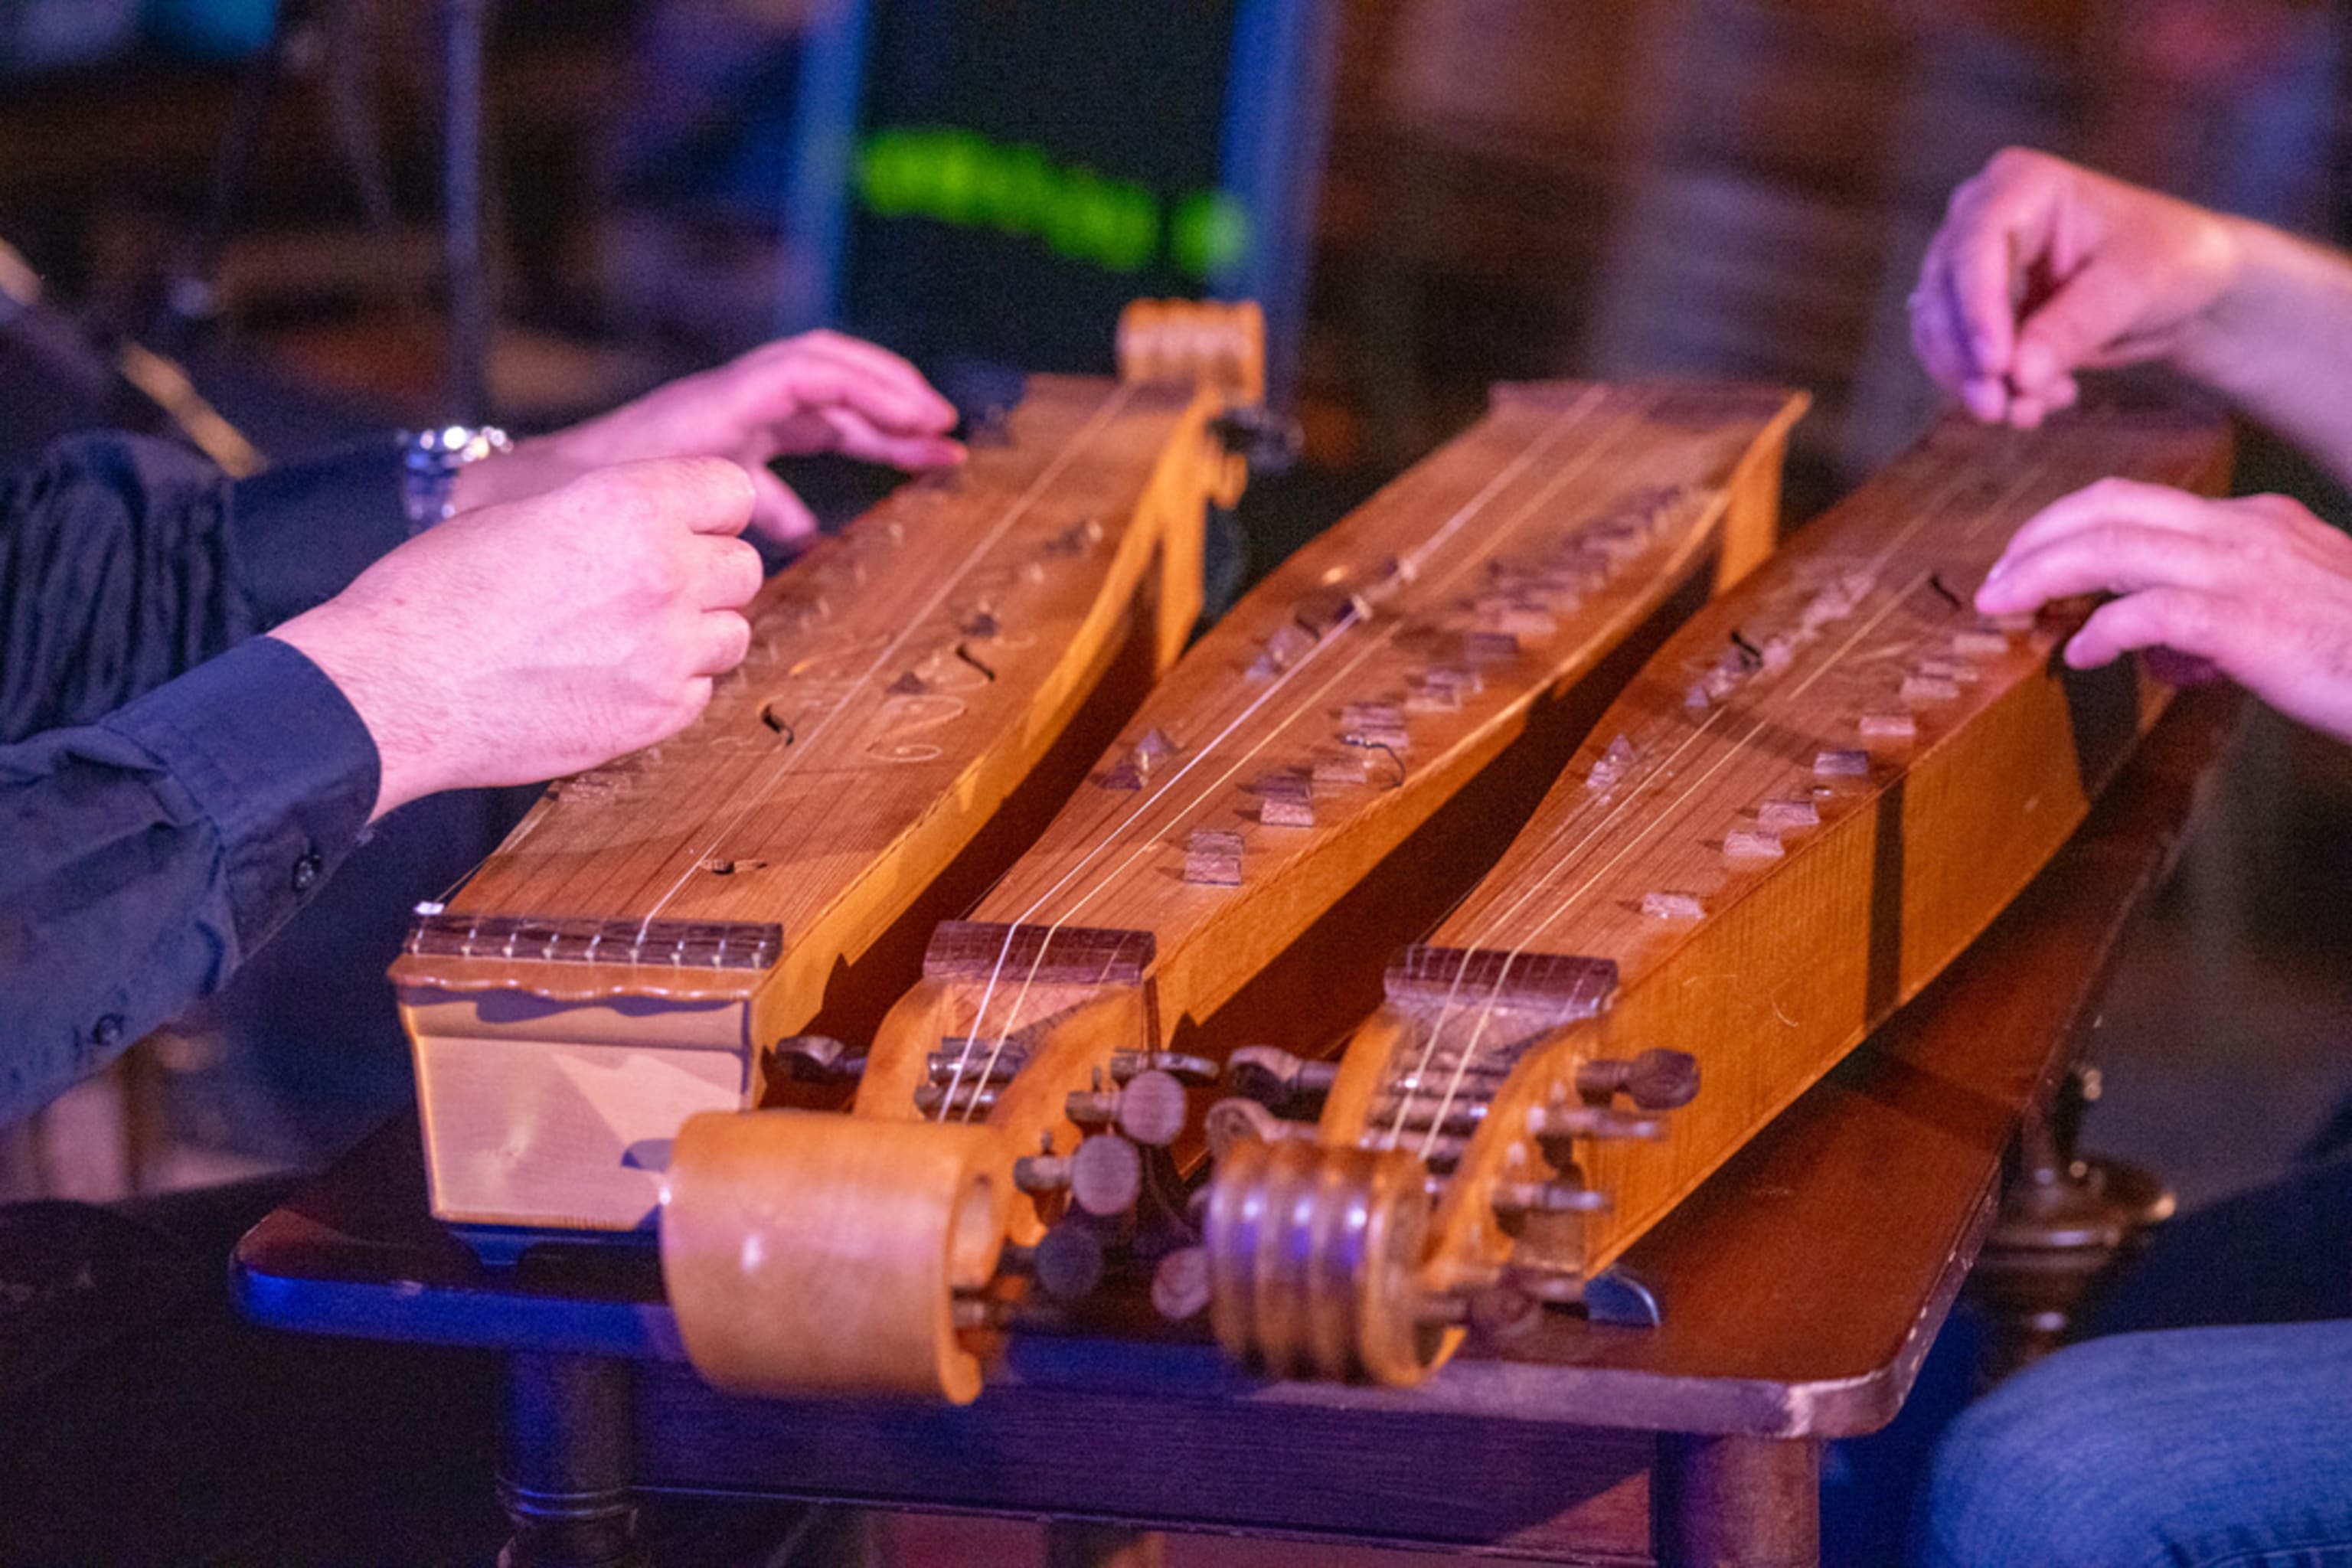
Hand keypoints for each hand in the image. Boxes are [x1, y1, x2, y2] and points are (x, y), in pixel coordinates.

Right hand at [273, 457, 761, 817]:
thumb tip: (653, 519)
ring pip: (733, 632)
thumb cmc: (436, 595)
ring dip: (696, 632)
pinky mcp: (659, 712)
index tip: (682, 525)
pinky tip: (613, 679)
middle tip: (650, 588)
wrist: (396, 685)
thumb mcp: (521, 511)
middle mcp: (664, 571)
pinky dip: (671, 685)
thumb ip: (608, 511)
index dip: (706, 508)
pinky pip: (702, 690)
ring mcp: (668, 648)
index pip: (731, 490)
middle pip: (743, 565)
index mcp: (629, 503)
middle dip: (706, 573)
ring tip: (628, 637)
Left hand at [454, 330, 963, 545]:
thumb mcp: (629, 490)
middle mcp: (723, 414)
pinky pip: (776, 468)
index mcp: (714, 408)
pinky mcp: (705, 473)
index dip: (876, 386)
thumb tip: (781, 527)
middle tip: (948, 438)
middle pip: (828, 389)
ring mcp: (717, 439)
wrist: (494, 504)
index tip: (926, 417)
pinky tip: (825, 536)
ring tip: (927, 465)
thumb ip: (702, 496)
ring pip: (813, 423)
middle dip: (892, 406)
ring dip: (871, 440)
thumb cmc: (552, 498)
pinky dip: (811, 493)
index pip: (812, 372)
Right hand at [1911, 148, 2240, 426]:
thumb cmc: (2173, 259)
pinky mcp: (1976, 311)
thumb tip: (2017, 376)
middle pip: (1944, 292)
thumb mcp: (2136, 285)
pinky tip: (2035, 404)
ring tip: (2031, 410)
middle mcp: (1982, 218)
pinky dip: (1986, 388)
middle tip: (1999, 409)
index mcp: (2022, 185)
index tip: (1996, 366)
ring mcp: (1974, 266)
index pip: (1976, 245)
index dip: (1977, 307)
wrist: (2188, 286)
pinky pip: (1955, 356)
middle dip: (1967, 358)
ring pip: (1938, 331)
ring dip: (1974, 381)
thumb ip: (2075, 326)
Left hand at [1976, 478, 2351, 741]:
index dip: (2067, 526)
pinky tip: (2081, 656)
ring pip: (2113, 546)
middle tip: (1993, 582)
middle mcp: (2246, 532)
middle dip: (2037, 539)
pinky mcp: (2249, 621)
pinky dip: (2102, 630)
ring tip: (2004, 605)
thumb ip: (2214, 624)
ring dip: (2044, 574)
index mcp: (2255, 524)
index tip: (2024, 561)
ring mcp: (2247, 571)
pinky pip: (2149, 611)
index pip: (2137, 503)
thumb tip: (2147, 652)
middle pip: (2110, 509)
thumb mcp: (2283, 621)